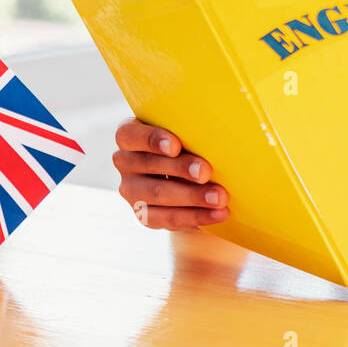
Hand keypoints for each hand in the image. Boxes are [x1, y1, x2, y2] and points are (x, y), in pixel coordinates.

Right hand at [112, 117, 229, 229]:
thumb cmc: (190, 141)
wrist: (192, 176)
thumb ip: (194, 128)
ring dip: (192, 197)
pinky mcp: (144, 215)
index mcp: (130, 135)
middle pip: (148, 165)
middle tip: (206, 172)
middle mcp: (125, 161)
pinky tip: (217, 213)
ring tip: (220, 198)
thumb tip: (222, 131)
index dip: (151, 140)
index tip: (176, 146)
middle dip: (180, 169)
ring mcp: (132, 190)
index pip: (130, 135)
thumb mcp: (188, 131)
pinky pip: (167, 219)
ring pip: (158, 195)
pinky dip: (196, 216)